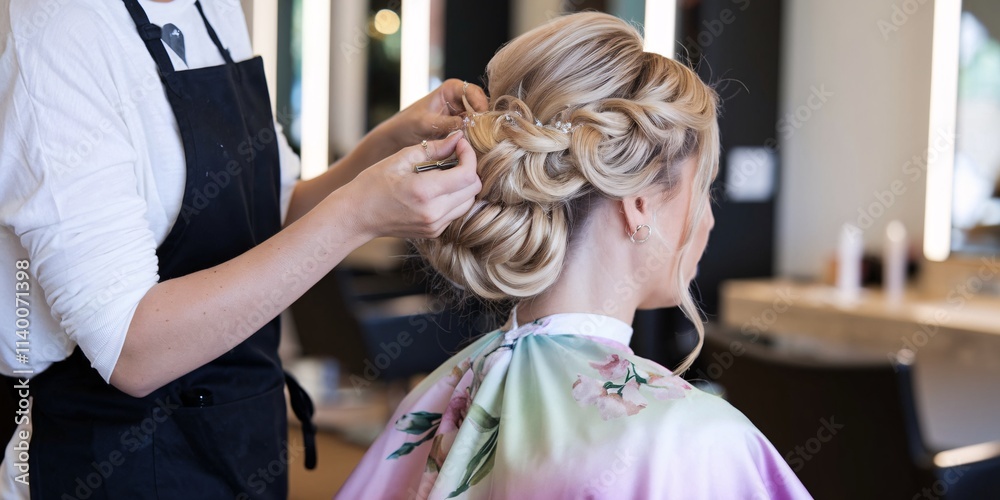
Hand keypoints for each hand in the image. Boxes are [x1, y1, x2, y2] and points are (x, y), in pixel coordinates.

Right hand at [346, 131, 481, 238]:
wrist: (357, 216)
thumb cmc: (373, 184)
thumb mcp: (400, 159)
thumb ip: (433, 149)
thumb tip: (457, 138)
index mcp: (425, 192)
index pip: (467, 175)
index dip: (469, 156)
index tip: (460, 144)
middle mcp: (434, 213)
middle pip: (473, 189)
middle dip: (469, 168)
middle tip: (454, 155)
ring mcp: (435, 225)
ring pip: (468, 202)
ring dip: (463, 184)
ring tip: (445, 172)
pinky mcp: (434, 232)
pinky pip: (456, 212)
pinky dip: (454, 197)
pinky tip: (438, 188)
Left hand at [375, 78, 489, 152]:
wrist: (401, 137)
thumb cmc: (409, 124)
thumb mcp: (425, 123)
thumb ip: (445, 123)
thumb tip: (466, 125)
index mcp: (452, 89)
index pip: (473, 92)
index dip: (480, 104)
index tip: (480, 118)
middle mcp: (461, 99)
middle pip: (482, 106)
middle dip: (483, 119)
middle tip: (484, 134)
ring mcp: (464, 114)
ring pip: (481, 120)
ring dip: (481, 131)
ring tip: (480, 143)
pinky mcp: (464, 129)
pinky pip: (476, 132)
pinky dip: (477, 140)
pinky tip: (476, 148)